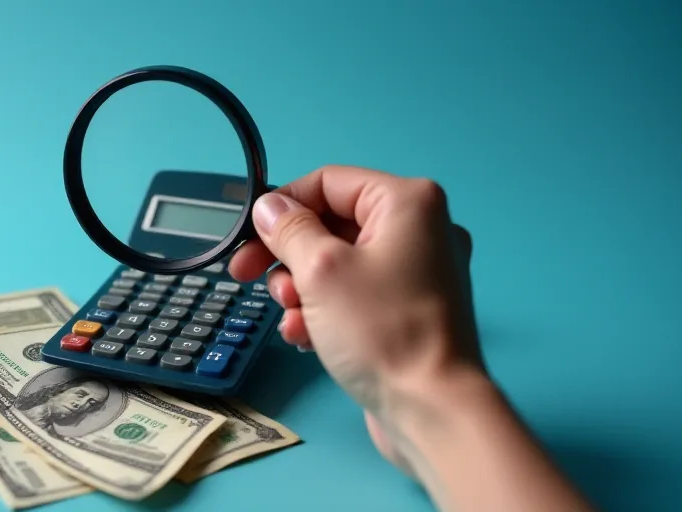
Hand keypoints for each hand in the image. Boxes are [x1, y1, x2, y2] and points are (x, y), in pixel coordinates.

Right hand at [228, 165, 483, 475]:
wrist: (433, 410)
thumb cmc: (383, 331)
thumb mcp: (320, 270)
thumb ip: (290, 230)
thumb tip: (269, 207)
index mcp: (407, 202)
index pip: (327, 183)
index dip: (282, 207)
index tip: (248, 239)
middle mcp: (420, 229)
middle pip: (331, 224)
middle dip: (288, 255)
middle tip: (249, 277)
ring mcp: (418, 272)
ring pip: (338, 263)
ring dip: (302, 288)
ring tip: (291, 318)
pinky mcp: (410, 310)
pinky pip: (356, 294)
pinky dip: (325, 310)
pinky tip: (306, 338)